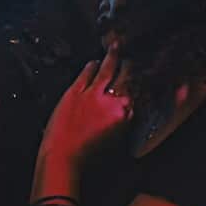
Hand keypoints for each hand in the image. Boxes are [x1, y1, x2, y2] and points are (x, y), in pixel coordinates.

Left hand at [41, 44, 131, 164]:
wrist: (62, 157)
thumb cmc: (88, 155)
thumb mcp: (116, 138)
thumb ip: (124, 119)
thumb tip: (128, 107)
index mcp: (125, 114)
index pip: (139, 90)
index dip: (141, 79)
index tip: (142, 73)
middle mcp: (112, 101)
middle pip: (126, 75)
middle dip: (129, 65)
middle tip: (131, 58)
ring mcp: (93, 93)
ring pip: (107, 69)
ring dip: (113, 57)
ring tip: (116, 49)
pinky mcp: (75, 91)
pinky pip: (87, 73)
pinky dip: (91, 66)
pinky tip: (93, 62)